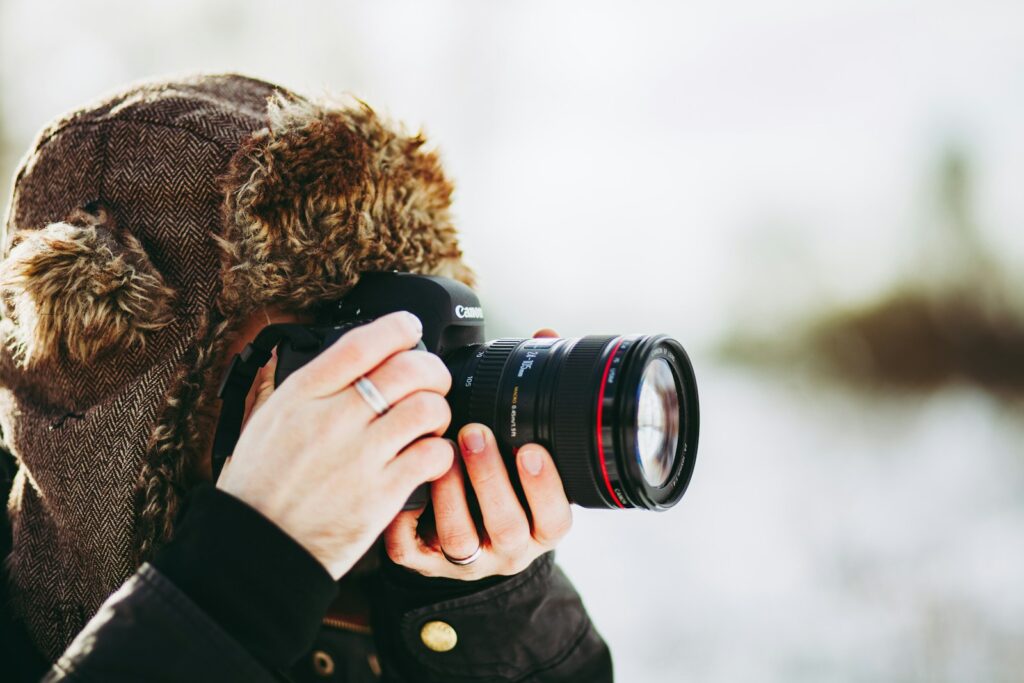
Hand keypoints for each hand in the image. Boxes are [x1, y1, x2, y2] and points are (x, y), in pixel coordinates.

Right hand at [216, 311, 455, 578]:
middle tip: (433, 382)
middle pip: (407, 369)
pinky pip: (433, 455)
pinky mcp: (381, 494)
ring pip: (428, 408)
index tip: (410, 328)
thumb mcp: (269, 418)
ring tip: (429, 424)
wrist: (257, 547)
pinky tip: (428, 458)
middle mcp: (332, 419)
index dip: (398, 328)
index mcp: (302, 395)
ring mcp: (359, 457)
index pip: (362, 343)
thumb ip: (311, 386)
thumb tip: (351, 354)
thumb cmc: (261, 484)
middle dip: (431, 369)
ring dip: (438, 411)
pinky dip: (440, 452)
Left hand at [382, 329, 573, 579]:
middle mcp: (509, 547)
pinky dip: (404, 523)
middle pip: (507, 527)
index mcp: (540, 523)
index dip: (546, 487)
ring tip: (439, 455)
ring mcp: (468, 560)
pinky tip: (403, 490)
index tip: (530, 448)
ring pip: (461, 541)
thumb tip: (545, 337)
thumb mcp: (526, 447)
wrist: (468, 536)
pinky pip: (412, 554)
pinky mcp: (428, 564)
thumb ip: (535, 395)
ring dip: (451, 495)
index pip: (554, 517)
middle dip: (491, 479)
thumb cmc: (502, 479)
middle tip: (474, 435)